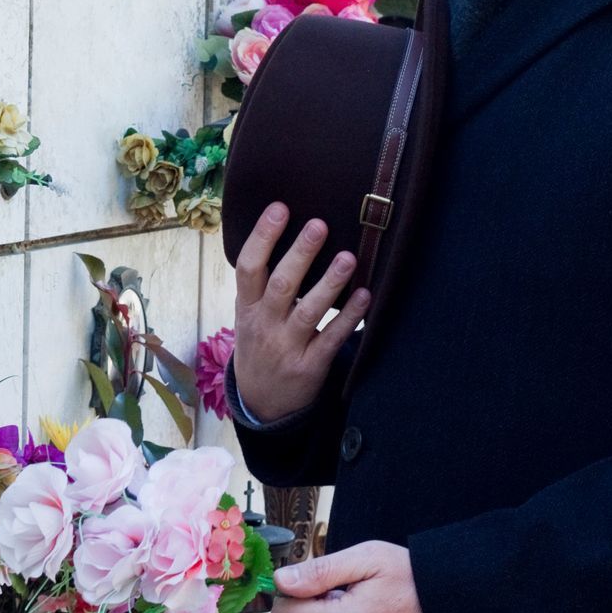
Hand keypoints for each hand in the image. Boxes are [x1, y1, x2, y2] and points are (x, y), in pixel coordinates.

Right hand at [231, 202, 369, 421]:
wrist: (261, 404)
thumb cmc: (260, 345)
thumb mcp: (247, 316)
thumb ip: (261, 283)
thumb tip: (287, 232)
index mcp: (246, 307)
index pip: (249, 266)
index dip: (263, 236)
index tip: (280, 208)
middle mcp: (264, 325)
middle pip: (281, 284)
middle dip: (299, 254)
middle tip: (319, 225)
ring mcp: (286, 347)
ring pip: (308, 311)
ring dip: (329, 283)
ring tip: (348, 257)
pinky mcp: (310, 367)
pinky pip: (332, 339)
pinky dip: (349, 317)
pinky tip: (365, 296)